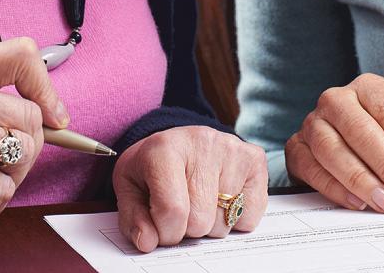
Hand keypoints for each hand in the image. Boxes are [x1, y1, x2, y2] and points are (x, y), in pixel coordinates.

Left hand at [113, 126, 267, 251]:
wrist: (178, 142)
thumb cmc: (153, 167)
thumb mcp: (129, 188)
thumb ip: (133, 219)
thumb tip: (148, 242)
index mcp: (164, 149)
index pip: (172, 211)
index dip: (165, 232)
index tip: (160, 225)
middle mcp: (202, 143)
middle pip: (200, 220)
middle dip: (187, 228)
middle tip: (181, 209)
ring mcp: (232, 149)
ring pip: (225, 222)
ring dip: (210, 223)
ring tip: (200, 200)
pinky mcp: (254, 159)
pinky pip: (250, 215)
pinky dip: (235, 218)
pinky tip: (221, 198)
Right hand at [284, 73, 383, 214]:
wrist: (341, 140)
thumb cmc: (381, 133)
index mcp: (367, 87)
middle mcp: (335, 100)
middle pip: (361, 132)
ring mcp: (312, 123)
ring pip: (333, 151)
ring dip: (363, 181)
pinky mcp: (296, 148)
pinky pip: (312, 170)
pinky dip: (336, 189)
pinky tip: (359, 203)